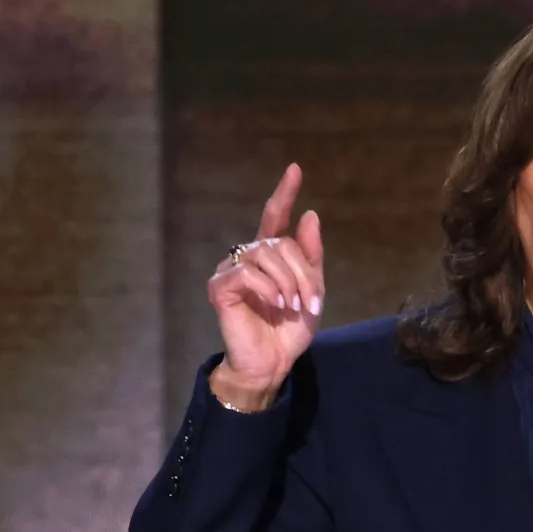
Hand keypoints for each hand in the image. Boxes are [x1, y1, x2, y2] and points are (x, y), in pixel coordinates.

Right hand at [206, 163, 324, 399]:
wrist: (272, 363)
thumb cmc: (289, 330)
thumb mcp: (311, 292)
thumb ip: (311, 257)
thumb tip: (310, 214)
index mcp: (271, 258)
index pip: (274, 218)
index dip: (284, 193)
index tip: (295, 169)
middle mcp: (248, 258)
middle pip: (280, 243)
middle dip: (303, 271)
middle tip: (312, 302)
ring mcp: (231, 271)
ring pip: (265, 255)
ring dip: (289, 281)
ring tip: (294, 305)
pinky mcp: (220, 287)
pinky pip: (247, 273)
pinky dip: (268, 288)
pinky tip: (276, 304)